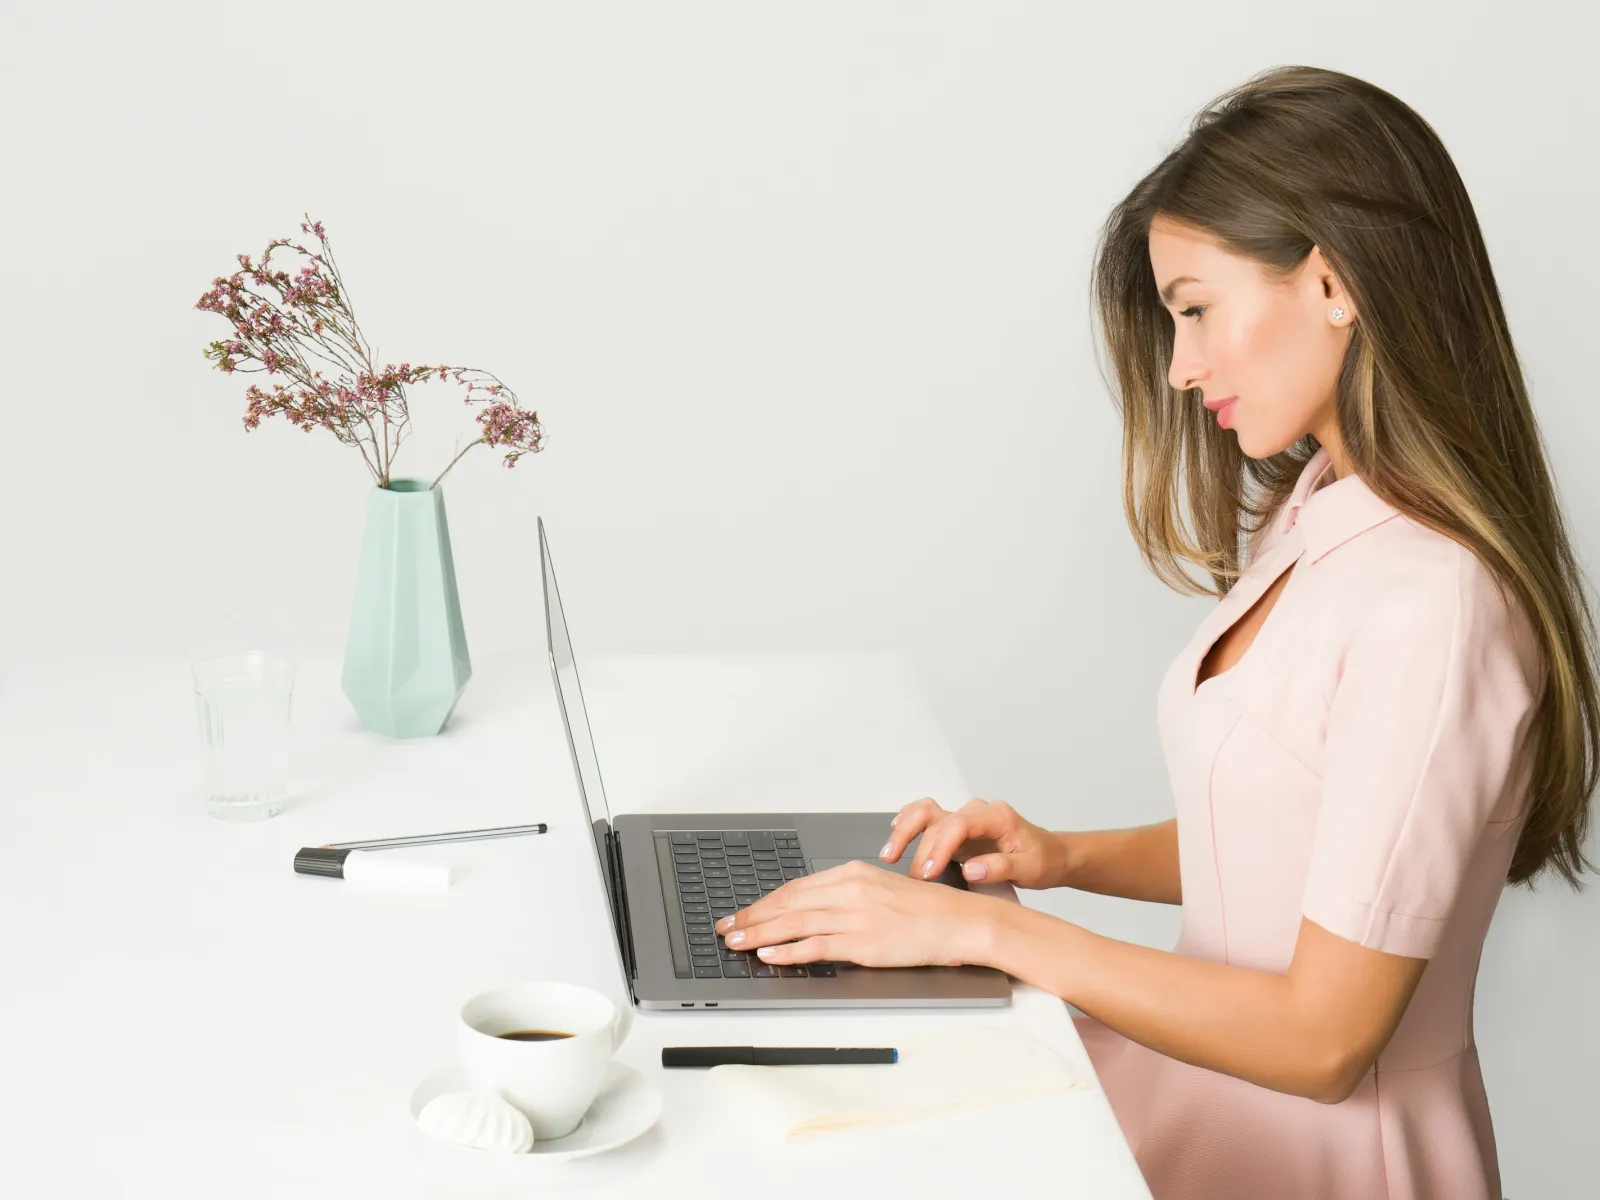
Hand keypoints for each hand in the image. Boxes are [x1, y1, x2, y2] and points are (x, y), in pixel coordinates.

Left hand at [714, 859, 1002, 968]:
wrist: (960, 922)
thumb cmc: (927, 910)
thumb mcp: (882, 889)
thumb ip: (849, 895)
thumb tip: (814, 909)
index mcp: (853, 873)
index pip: (796, 888)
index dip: (764, 902)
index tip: (744, 912)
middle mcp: (850, 890)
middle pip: (788, 903)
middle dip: (752, 917)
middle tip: (726, 928)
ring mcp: (856, 917)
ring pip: (795, 924)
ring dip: (759, 934)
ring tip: (736, 943)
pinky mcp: (864, 943)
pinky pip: (817, 947)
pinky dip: (788, 951)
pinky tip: (770, 955)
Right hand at [881, 796, 1067, 890]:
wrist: (1051, 854)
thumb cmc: (1043, 860)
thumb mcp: (1030, 868)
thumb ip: (1000, 867)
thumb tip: (969, 870)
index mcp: (996, 816)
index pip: (959, 824)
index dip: (940, 847)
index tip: (929, 873)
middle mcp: (976, 812)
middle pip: (937, 819)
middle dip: (920, 848)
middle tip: (913, 878)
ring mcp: (964, 819)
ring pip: (926, 812)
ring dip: (905, 830)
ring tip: (889, 854)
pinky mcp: (956, 830)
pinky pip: (926, 819)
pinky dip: (908, 823)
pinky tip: (894, 834)